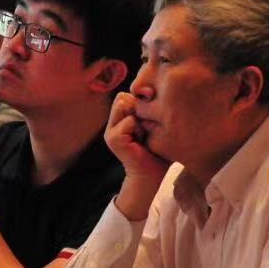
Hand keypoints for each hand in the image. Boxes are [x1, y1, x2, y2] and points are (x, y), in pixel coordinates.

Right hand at [105, 93, 169, 220]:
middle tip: (147, 128)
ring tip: (144, 133)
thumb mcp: (155, 126)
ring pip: (125, 106)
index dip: (140, 101)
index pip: (126, 95)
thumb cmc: (158, 151)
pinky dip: (139, 129)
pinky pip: (129, 121)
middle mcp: (112, 122)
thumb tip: (156, 91)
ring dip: (139, 118)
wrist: (151, 176)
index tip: (151, 118)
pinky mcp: (113, 138)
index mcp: (120, 118)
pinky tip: (142, 142)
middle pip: (123, 97)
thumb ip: (150, 110)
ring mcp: (110, 130)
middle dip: (139, 108)